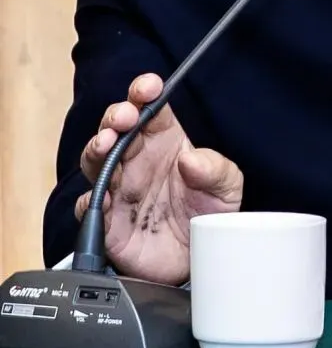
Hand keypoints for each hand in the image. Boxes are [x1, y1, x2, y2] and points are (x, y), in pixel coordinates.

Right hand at [76, 72, 242, 286]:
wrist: (197, 260)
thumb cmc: (208, 215)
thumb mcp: (226, 188)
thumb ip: (216, 169)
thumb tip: (192, 159)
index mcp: (165, 142)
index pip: (151, 108)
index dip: (145, 92)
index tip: (148, 87)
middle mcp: (137, 160)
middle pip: (116, 127)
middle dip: (116, 115)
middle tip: (125, 116)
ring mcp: (120, 188)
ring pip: (96, 160)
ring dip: (97, 147)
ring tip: (106, 143)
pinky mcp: (108, 221)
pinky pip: (89, 206)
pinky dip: (91, 198)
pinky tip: (102, 195)